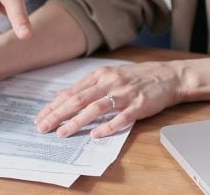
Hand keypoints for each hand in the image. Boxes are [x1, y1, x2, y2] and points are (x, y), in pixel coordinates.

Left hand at [34, 61, 185, 138]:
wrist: (169, 76)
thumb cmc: (138, 77)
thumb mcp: (110, 75)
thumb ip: (87, 86)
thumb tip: (62, 96)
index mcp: (101, 75)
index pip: (72, 92)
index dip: (54, 106)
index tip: (40, 117)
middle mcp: (110, 82)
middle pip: (78, 99)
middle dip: (58, 114)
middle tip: (43, 127)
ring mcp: (124, 94)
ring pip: (95, 108)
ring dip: (77, 121)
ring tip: (63, 132)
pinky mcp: (138, 105)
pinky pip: (121, 117)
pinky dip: (107, 127)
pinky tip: (95, 135)